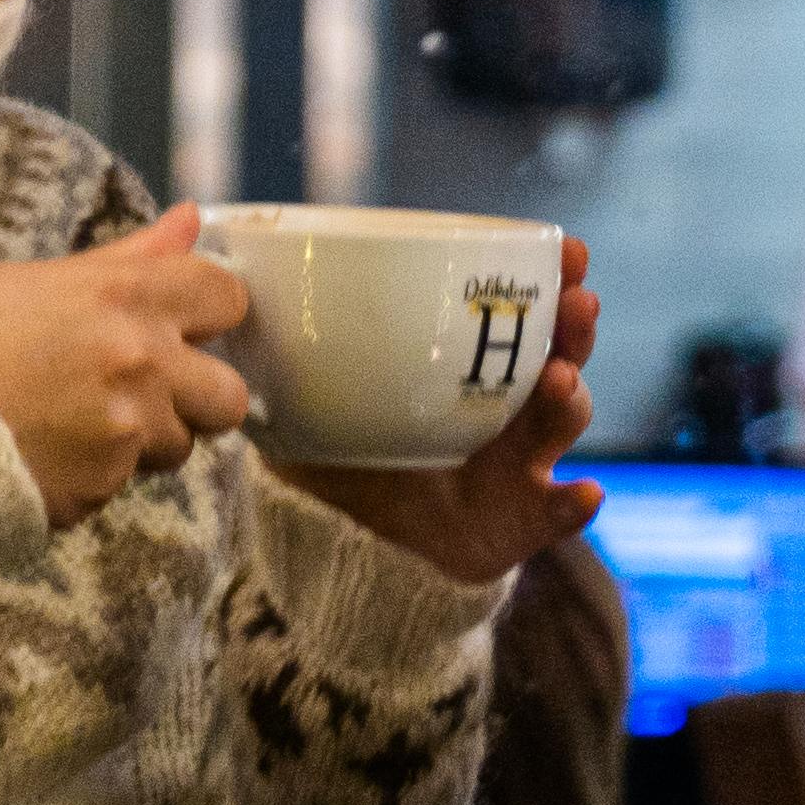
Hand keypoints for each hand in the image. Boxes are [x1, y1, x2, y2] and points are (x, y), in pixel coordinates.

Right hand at [0, 204, 259, 523]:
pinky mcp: (101, 486)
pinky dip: (94, 475)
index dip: (206, 315)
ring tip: (74, 422)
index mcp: (126, 295)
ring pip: (178, 446)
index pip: (228, 299)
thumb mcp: (40, 280)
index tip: (181, 326)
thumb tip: (191, 220)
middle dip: (196, 397)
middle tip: (142, 391)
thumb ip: (130, 259)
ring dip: (143, 441)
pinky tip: (45, 453)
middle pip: (229, 395)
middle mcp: (140, 361)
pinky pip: (123, 485)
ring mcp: (125, 430)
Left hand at [271, 231, 603, 587]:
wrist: (358, 553)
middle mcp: (508, 410)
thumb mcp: (314, 402)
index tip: (566, 250)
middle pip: (559, 358)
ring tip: (560, 383)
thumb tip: (221, 278)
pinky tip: (583, 493)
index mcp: (471, 371)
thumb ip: (280, 352)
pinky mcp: (522, 522)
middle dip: (573, 329)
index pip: (520, 314)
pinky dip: (574, 505)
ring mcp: (521, 465)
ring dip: (571, 399)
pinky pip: (558, 515)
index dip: (549, 279)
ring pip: (563, 424)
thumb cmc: (348, 466)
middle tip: (577, 301)